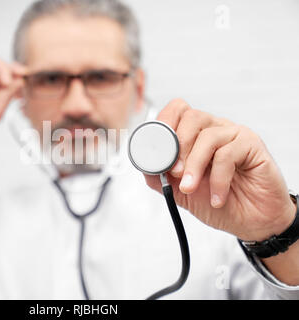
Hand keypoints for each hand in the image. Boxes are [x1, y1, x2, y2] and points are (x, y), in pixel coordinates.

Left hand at [144, 98, 295, 240]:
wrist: (251, 222)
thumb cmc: (218, 202)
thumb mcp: (180, 191)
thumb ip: (160, 176)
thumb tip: (142, 163)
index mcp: (195, 135)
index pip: (176, 111)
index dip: (163, 123)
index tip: (155, 150)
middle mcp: (215, 129)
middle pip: (191, 116)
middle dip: (176, 146)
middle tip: (174, 172)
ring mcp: (234, 135)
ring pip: (207, 136)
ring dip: (194, 165)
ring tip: (191, 188)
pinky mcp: (252, 145)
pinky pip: (228, 153)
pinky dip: (218, 179)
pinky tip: (217, 197)